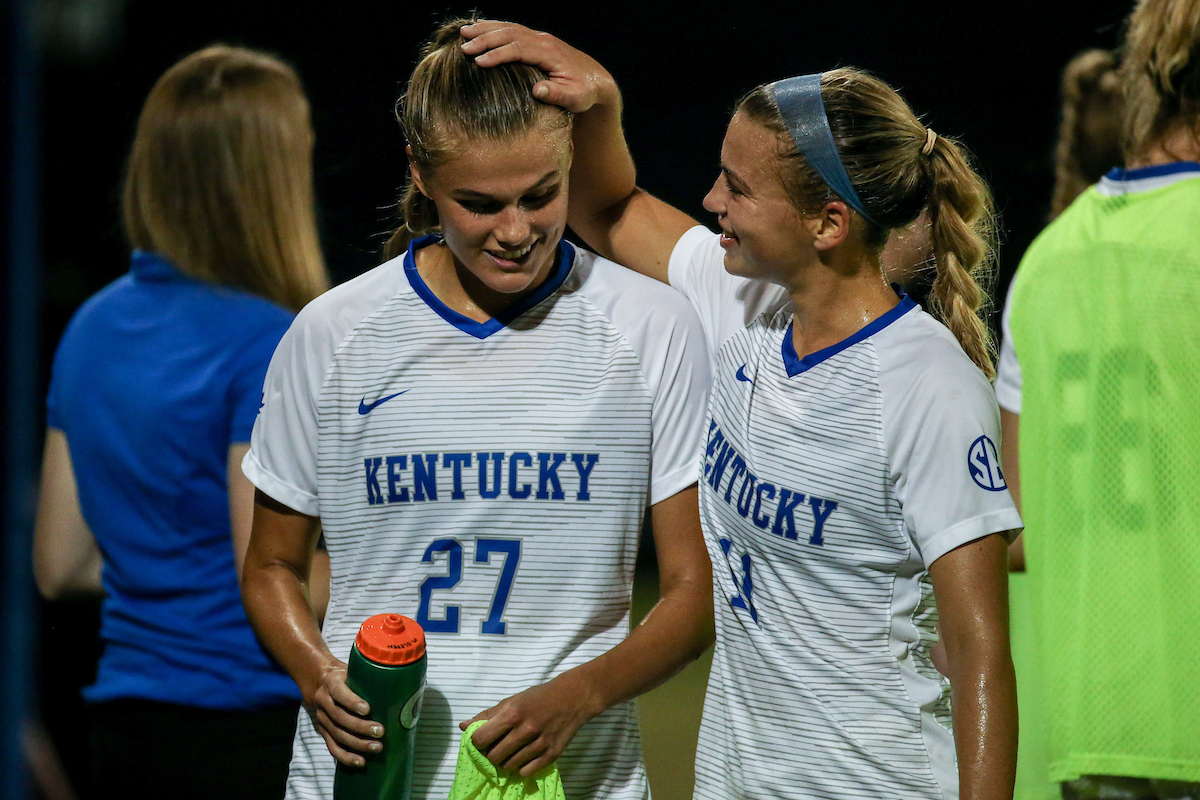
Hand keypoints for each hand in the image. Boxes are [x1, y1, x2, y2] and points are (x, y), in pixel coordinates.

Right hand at [303, 659, 383, 766]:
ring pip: (337, 734)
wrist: (320, 681)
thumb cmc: (347, 675)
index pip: (340, 692)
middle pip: (339, 717)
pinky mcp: (323, 731)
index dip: (352, 702)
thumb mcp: (353, 669)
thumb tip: (403, 681)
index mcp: (332, 683)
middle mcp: (324, 701)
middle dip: (360, 727)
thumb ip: (370, 675)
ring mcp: (322, 718)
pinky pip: (332, 747)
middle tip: (380, 731)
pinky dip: (346, 756)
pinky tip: (361, 761)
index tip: (367, 709)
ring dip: (357, 743)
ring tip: (377, 747)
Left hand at [459, 672, 598, 776]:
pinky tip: (526, 755)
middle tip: (499, 746)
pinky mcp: (552, 754)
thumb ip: (487, 715)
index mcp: (512, 713)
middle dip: (492, 754)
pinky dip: (522, 767)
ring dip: (507, 761)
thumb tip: (463, 726)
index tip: (483, 739)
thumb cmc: (538, 698)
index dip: (478, 742)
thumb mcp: (512, 701)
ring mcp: (540, 743)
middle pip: (493, 756)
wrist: (573, 697)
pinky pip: (526, 772)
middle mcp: (525, 729)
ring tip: (513, 750)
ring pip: (509, 766)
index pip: (480, 739)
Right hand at [460, 21, 615, 114]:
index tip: (479, 62)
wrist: (597, 80)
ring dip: (486, 29)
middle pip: (510, 34)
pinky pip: (513, 29)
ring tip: (463, 32)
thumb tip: (537, 91)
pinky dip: (494, 28)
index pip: (519, 49)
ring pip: (509, 28)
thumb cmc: (585, 92)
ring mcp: (540, 38)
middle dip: (485, 39)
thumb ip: (557, 94)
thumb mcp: (575, 98)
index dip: (498, 54)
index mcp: (550, 53)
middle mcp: (543, 41)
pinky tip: (480, 29)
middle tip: (463, 47)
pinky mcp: (537, 40)